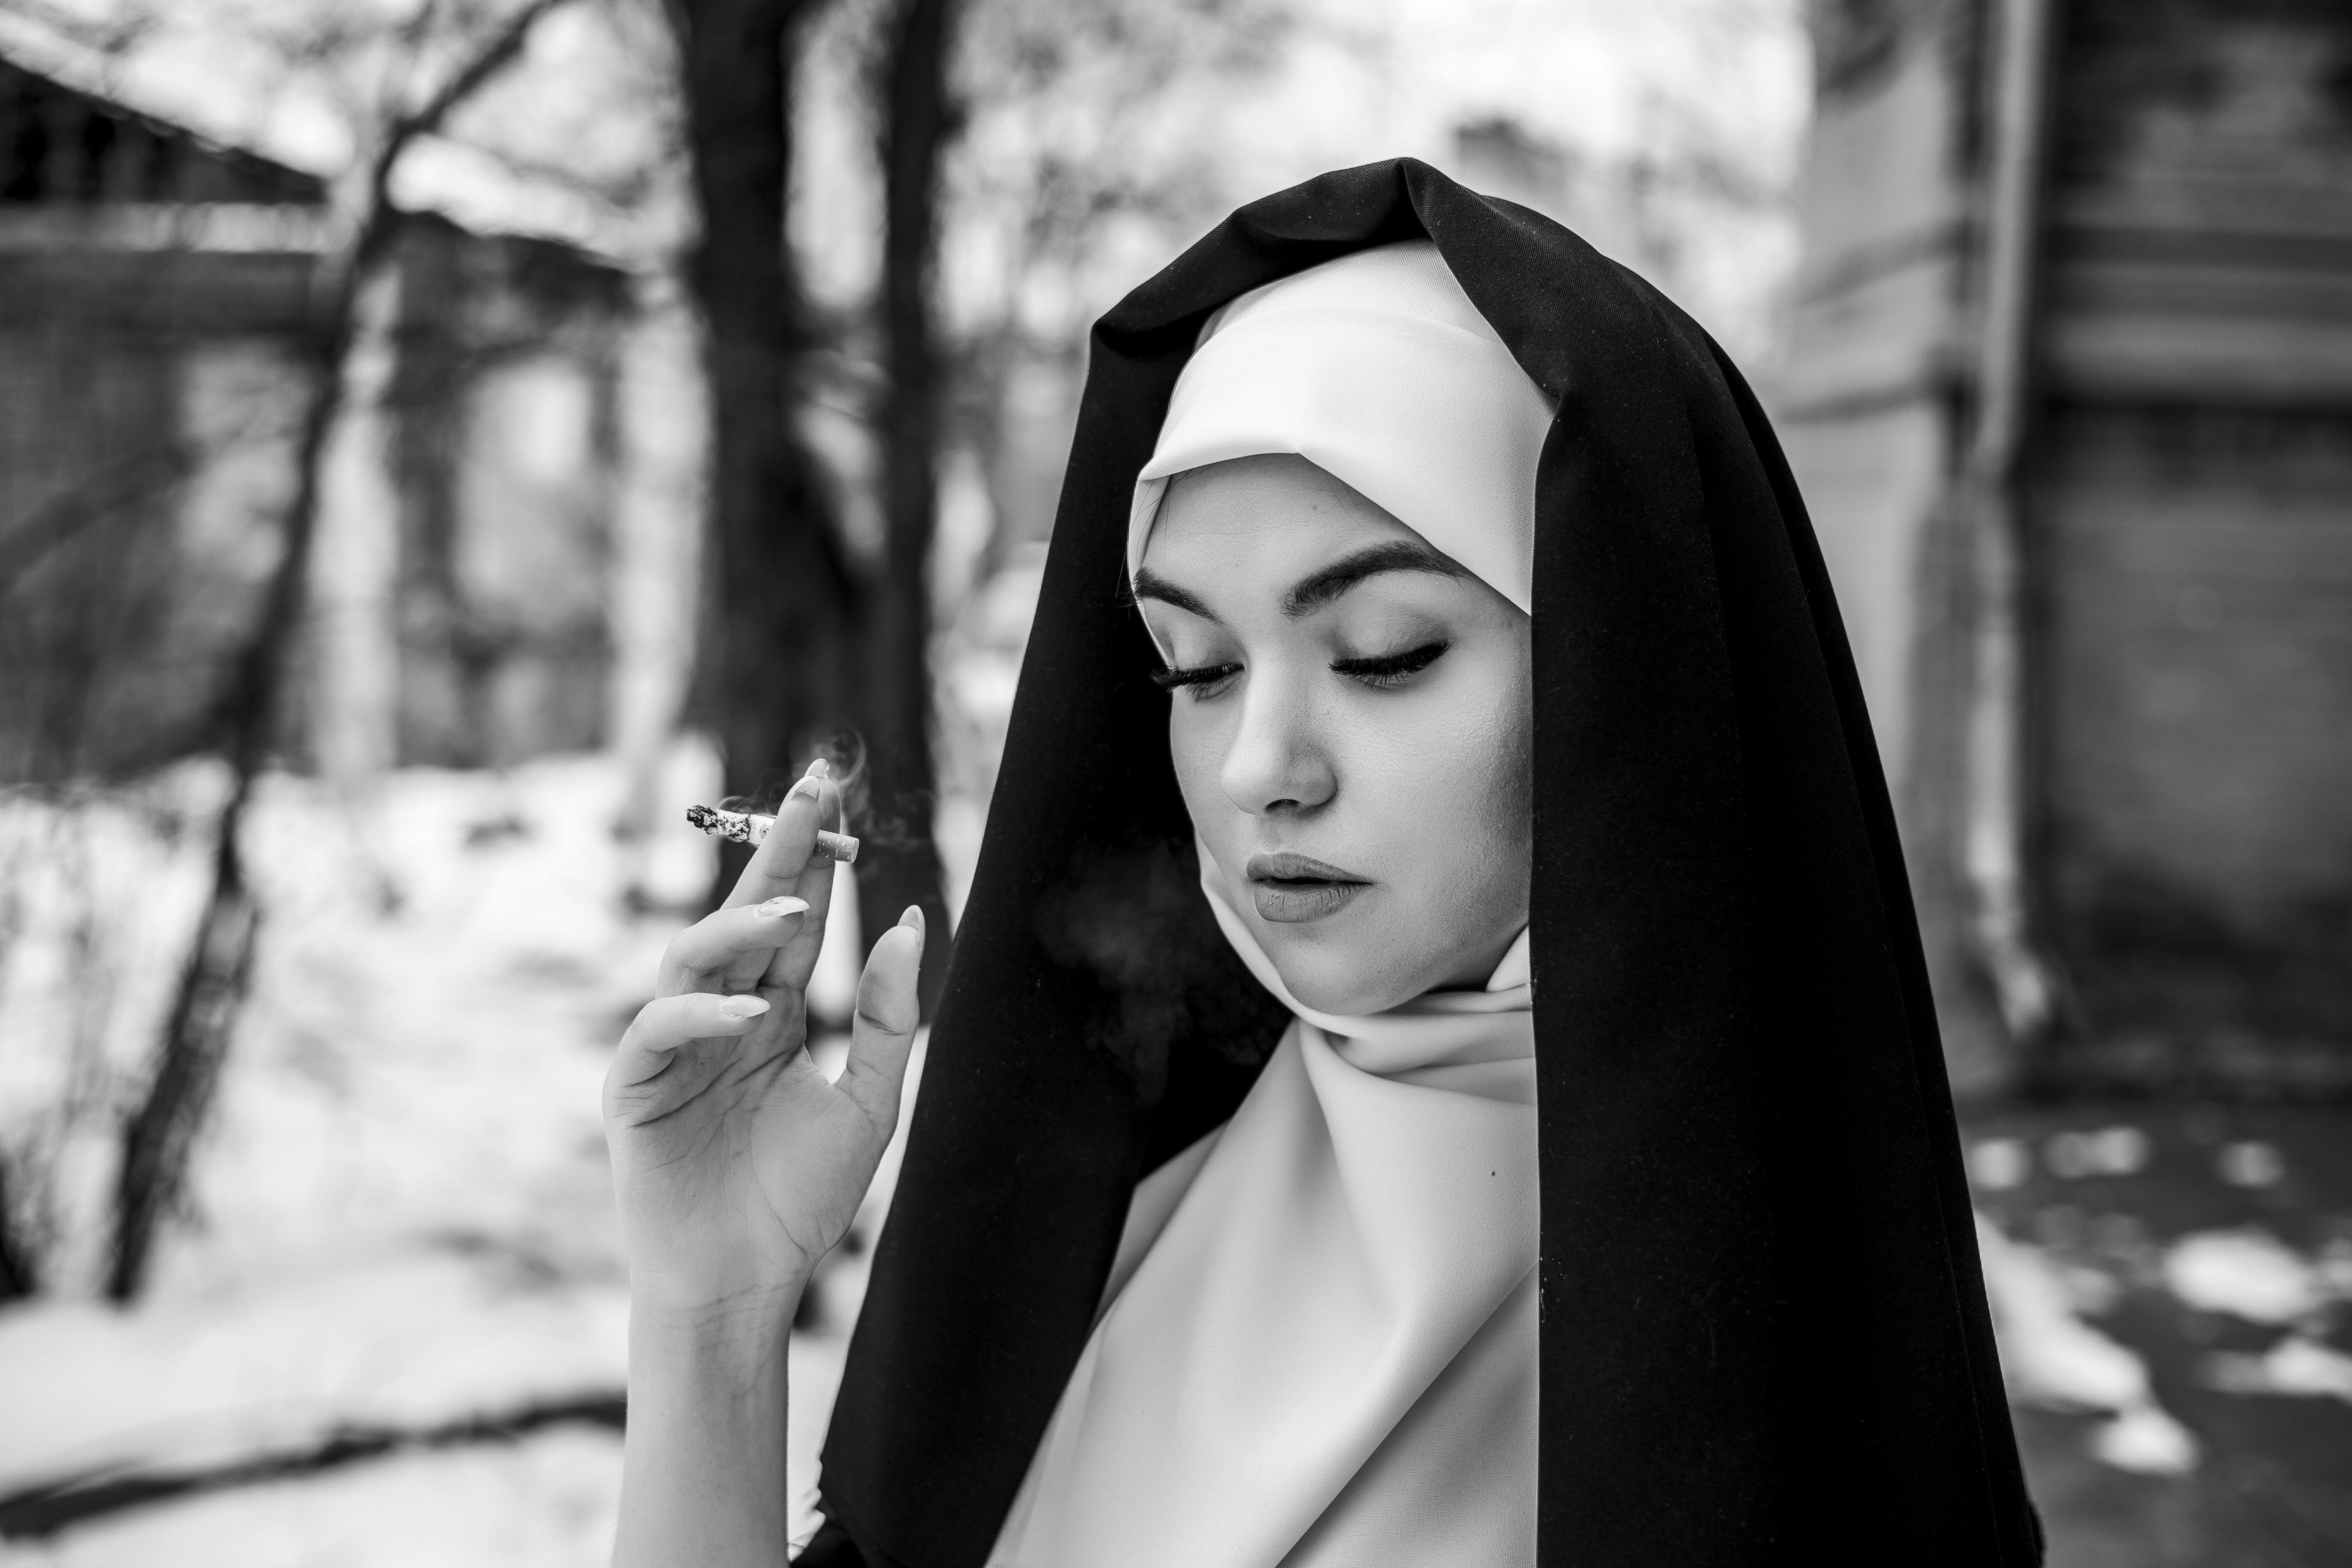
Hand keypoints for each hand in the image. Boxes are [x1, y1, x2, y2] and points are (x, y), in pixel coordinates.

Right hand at [603, 759, 925, 1319]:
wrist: (746, 1283)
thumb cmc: (799, 1203)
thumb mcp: (868, 1103)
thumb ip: (886, 1017)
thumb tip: (907, 921)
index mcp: (771, 1016)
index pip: (793, 921)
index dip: (815, 861)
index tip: (839, 798)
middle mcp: (720, 1017)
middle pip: (744, 915)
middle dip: (778, 850)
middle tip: (812, 789)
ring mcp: (672, 1047)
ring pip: (694, 957)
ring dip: (742, 925)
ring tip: (795, 912)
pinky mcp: (635, 1086)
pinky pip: (660, 1027)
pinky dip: (702, 1013)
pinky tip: (749, 1013)